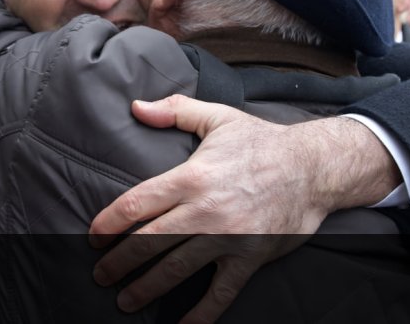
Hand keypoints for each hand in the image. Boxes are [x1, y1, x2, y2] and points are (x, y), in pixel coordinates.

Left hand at [88, 96, 397, 322]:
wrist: (315, 168)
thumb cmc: (262, 141)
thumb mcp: (217, 117)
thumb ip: (174, 110)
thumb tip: (136, 106)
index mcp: (191, 177)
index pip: (137, 203)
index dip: (109, 222)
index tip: (94, 235)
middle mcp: (204, 211)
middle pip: (148, 241)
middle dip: (119, 261)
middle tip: (100, 274)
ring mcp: (227, 238)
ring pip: (176, 269)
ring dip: (146, 287)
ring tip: (125, 300)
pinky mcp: (250, 258)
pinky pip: (221, 292)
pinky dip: (201, 313)